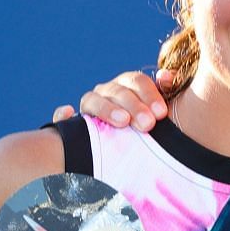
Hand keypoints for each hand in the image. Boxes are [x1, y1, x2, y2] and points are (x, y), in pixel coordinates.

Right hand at [51, 69, 172, 131]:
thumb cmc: (144, 128)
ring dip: (107, 108)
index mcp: (127, 86)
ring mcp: (89, 107)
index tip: (161, 113)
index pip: (136, 81)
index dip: (149, 94)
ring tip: (122, 121)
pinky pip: (62, 117)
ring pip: (92, 100)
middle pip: (117, 91)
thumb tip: (167, 77)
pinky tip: (69, 114)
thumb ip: (164, 92)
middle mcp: (106, 93)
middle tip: (148, 124)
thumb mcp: (156, 111)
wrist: (126, 153)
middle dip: (134, 106)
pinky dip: (63, 114)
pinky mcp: (71, 125)